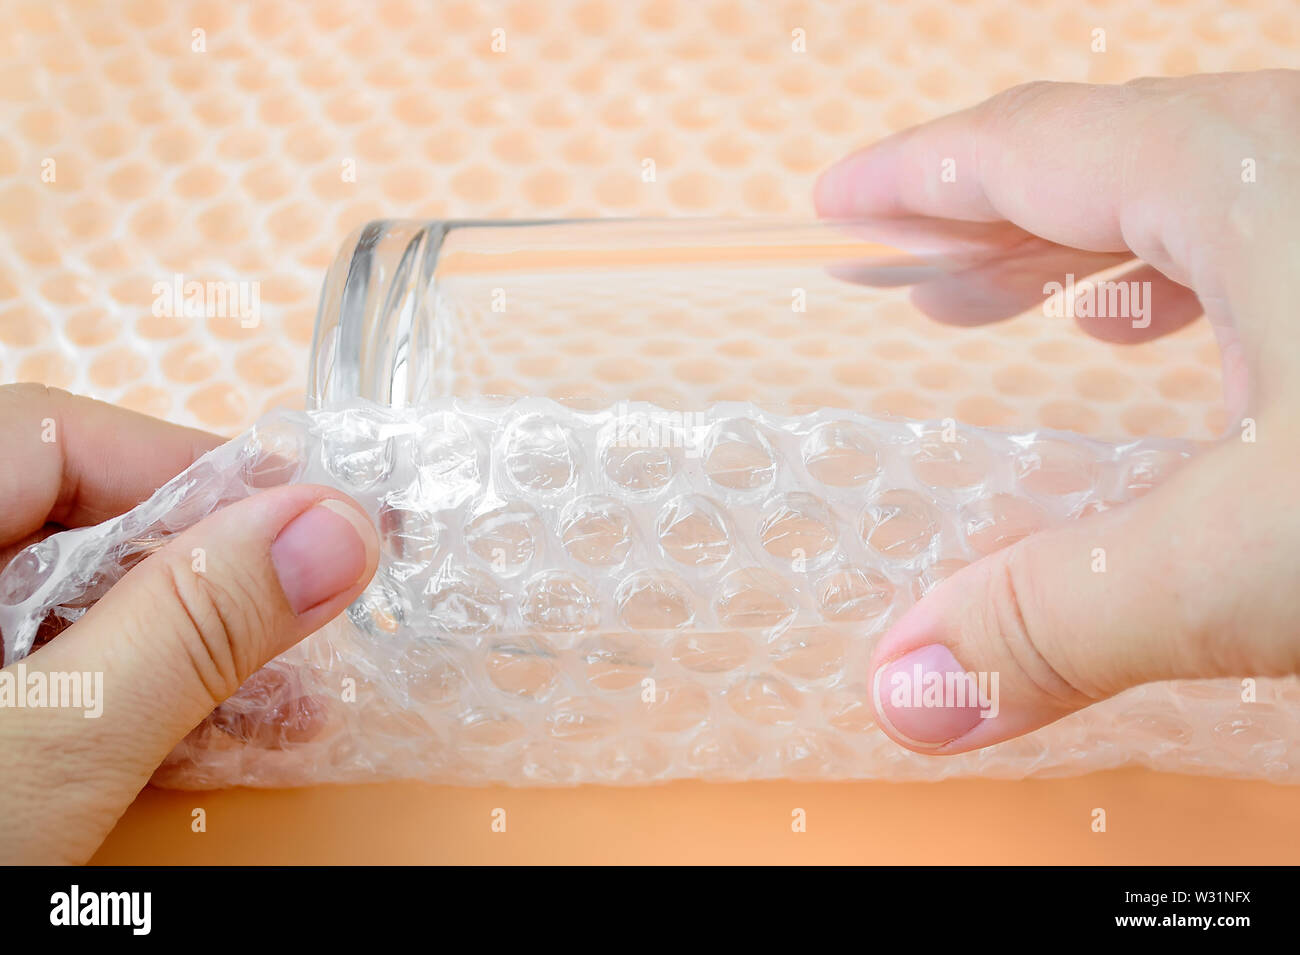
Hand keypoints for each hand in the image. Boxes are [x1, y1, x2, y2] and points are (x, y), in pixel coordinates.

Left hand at [0, 385, 378, 862]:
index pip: (58, 433)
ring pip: (69, 606)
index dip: (192, 469)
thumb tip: (339, 527)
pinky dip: (131, 700)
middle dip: (207, 576)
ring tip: (290, 703)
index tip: (315, 519)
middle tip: (317, 610)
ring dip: (187, 649)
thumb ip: (187, 627)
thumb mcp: (51, 742)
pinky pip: (52, 673)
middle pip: (74, 519)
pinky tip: (212, 738)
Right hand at [816, 71, 1299, 752]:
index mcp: (1237, 168)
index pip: (1022, 145)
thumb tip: (908, 690)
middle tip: (905, 282)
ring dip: (1089, 245)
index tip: (836, 198)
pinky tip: (1183, 327)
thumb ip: (1066, 618)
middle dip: (984, 222)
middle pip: (1100, 157)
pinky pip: (1271, 228)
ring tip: (1019, 305)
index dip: (911, 177)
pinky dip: (1198, 272)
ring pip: (1194, 186)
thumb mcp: (1256, 553)